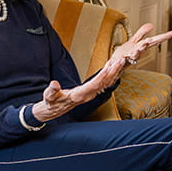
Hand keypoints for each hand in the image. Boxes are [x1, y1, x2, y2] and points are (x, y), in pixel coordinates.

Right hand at [29, 24, 171, 123]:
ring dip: (114, 72)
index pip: (94, 85)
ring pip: (105, 83)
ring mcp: (90, 94)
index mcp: (79, 95)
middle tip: (122, 60)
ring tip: (122, 59)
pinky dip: (109, 74)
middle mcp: (88, 95)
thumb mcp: (49, 97)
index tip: (109, 68)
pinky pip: (102, 83)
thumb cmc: (50, 103)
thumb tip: (54, 84)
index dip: (102, 76)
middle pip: (104, 83)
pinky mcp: (90, 92)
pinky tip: (113, 66)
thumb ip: (51, 91)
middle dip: (113, 71)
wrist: (52, 110)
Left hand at [109, 23, 171, 71]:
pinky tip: (124, 57)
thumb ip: (142, 33)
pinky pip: (123, 60)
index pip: (155, 40)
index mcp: (142, 46)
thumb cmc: (125, 53)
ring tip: (143, 44)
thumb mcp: (134, 41)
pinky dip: (124, 59)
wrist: (115, 64)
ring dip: (139, 50)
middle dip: (150, 42)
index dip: (165, 36)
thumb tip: (151, 25)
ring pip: (136, 54)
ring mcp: (130, 56)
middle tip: (155, 37)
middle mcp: (138, 51)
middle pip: (146, 46)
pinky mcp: (121, 60)